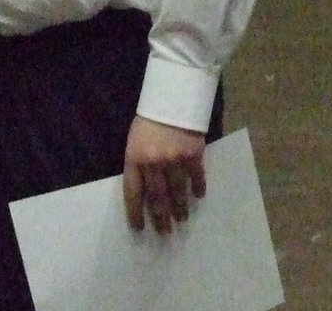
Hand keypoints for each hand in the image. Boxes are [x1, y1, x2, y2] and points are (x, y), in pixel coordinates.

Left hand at [122, 116, 206, 233]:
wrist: (171, 99)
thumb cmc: (148, 120)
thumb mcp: (135, 140)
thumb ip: (138, 163)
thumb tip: (144, 190)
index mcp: (134, 157)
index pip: (133, 192)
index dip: (135, 212)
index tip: (139, 229)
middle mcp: (154, 162)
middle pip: (157, 197)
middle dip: (161, 217)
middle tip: (165, 232)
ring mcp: (174, 159)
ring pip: (177, 191)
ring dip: (180, 207)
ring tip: (182, 219)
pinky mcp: (193, 155)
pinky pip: (196, 178)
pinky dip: (197, 188)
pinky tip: (198, 196)